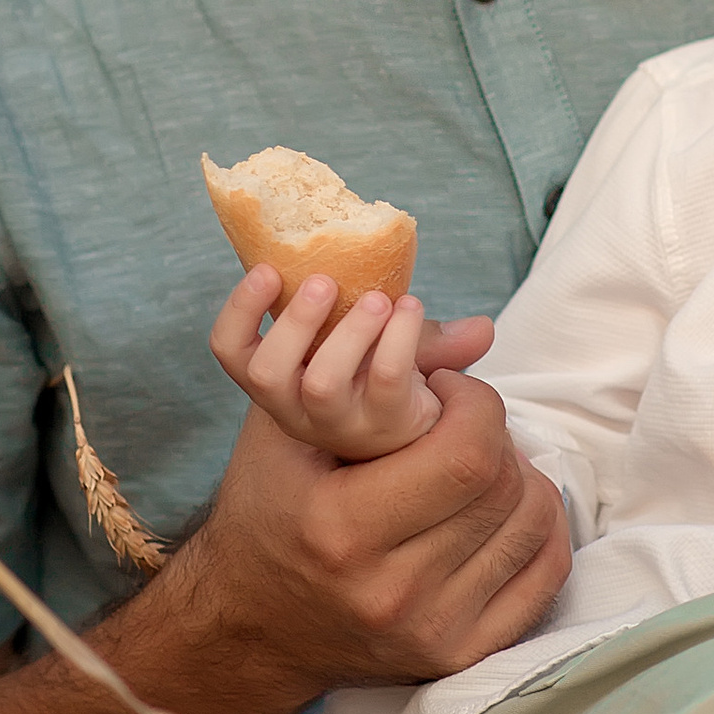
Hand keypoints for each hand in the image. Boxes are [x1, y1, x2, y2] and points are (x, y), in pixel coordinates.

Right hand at [183, 367, 572, 713]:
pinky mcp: (458, 655)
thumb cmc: (267, 509)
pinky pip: (543, 577)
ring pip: (531, 524)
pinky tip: (503, 505)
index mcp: (343, 529)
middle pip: (502, 485)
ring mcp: (430, 630)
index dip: (474, 401)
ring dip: (517, 475)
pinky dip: (539, 528)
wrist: (248, 625)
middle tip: (457, 422)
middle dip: (491, 433)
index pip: (466, 453)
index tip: (445, 389)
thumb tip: (482, 330)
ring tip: (474, 462)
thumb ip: (378, 368)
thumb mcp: (289, 426)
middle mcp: (390, 590)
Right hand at [210, 265, 484, 459]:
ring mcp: (341, 425)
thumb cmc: (386, 380)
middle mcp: (298, 409)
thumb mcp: (374, 342)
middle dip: (294, 322)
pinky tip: (412, 312)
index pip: (230, 351)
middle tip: (327, 281)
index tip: (270, 270)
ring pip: (321, 384)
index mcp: (280, 380)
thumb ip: (400, 320)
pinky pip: (385, 382)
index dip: (239, 310)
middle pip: (266, 373)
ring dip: (350, 333)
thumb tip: (482, 328)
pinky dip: (400, 341)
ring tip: (379, 300)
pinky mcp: (386, 428)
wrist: (423, 444)